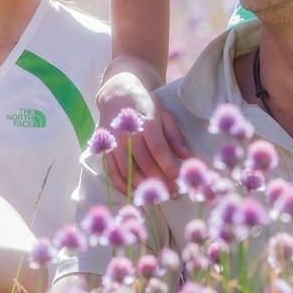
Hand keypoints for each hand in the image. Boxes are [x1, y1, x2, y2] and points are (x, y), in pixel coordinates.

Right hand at [95, 74, 192, 195]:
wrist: (117, 94)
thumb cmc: (146, 105)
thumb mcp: (164, 114)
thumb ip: (175, 136)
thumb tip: (187, 156)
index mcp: (147, 123)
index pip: (159, 151)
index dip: (170, 169)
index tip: (180, 181)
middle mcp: (129, 134)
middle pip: (145, 164)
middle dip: (161, 182)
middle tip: (173, 194)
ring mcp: (114, 143)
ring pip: (129, 171)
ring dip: (143, 187)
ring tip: (157, 197)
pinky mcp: (104, 149)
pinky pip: (112, 172)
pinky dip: (122, 185)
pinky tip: (134, 193)